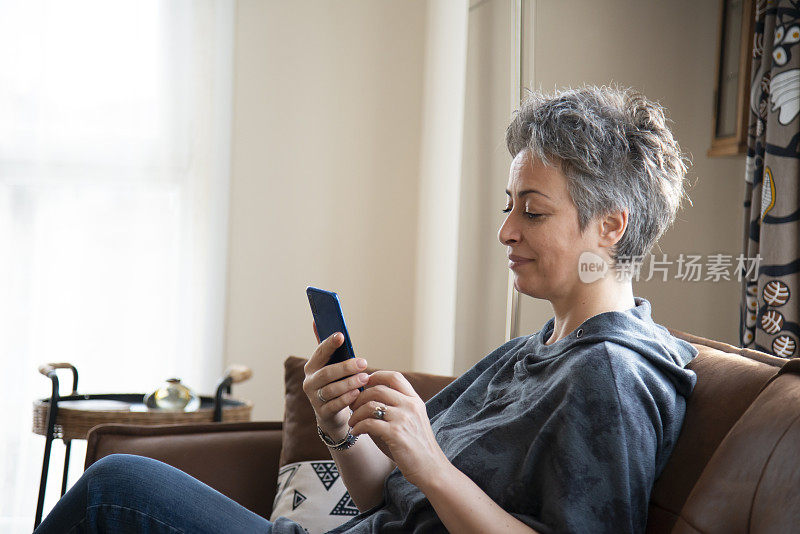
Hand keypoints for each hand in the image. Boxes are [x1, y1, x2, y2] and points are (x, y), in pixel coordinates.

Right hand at [302, 322, 368, 436]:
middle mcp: (310, 382)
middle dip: (345, 367)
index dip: (329, 344)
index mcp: (312, 367)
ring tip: (364, 378)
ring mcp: (315, 399)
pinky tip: (357, 393)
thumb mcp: (332, 366)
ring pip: (331, 389)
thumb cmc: (335, 383)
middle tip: (363, 362)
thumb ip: (327, 347)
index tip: (341, 335)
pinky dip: (346, 398)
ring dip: (349, 383)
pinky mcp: (323, 413)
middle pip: (326, 373)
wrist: (331, 413)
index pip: (319, 353)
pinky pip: (335, 405)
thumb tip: (316, 320)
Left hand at [348, 371, 449, 487]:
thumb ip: (390, 409)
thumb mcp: (408, 421)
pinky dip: (358, 427)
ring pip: (371, 405)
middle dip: (360, 397)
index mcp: (415, 400)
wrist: (430, 468)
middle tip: (352, 407)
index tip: (364, 385)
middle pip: (378, 389)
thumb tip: (361, 401)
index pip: (394, 376)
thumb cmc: (415, 446)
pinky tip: (356, 433)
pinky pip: (369, 423)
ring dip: (356, 414)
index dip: (375, 376)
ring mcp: (404, 419)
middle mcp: (410, 406)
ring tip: (352, 423)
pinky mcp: (396, 434)